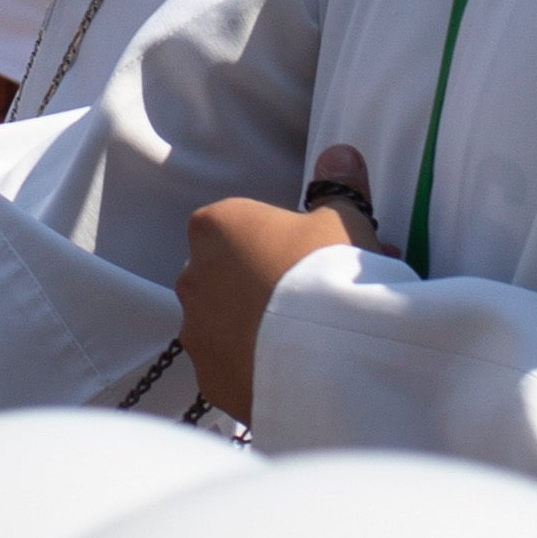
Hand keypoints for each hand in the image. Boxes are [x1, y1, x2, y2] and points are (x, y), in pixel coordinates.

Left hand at [176, 147, 386, 425]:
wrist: (327, 357)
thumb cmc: (330, 272)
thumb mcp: (345, 219)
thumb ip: (338, 185)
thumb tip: (339, 156)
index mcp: (216, 226)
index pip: (239, 225)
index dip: (281, 239)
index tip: (318, 255)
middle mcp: (191, 277)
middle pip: (231, 274)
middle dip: (267, 282)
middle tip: (320, 297)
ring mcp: (197, 333)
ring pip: (229, 323)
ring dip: (260, 326)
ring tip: (314, 340)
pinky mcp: (209, 381)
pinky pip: (235, 368)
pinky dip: (260, 367)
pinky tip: (299, 370)